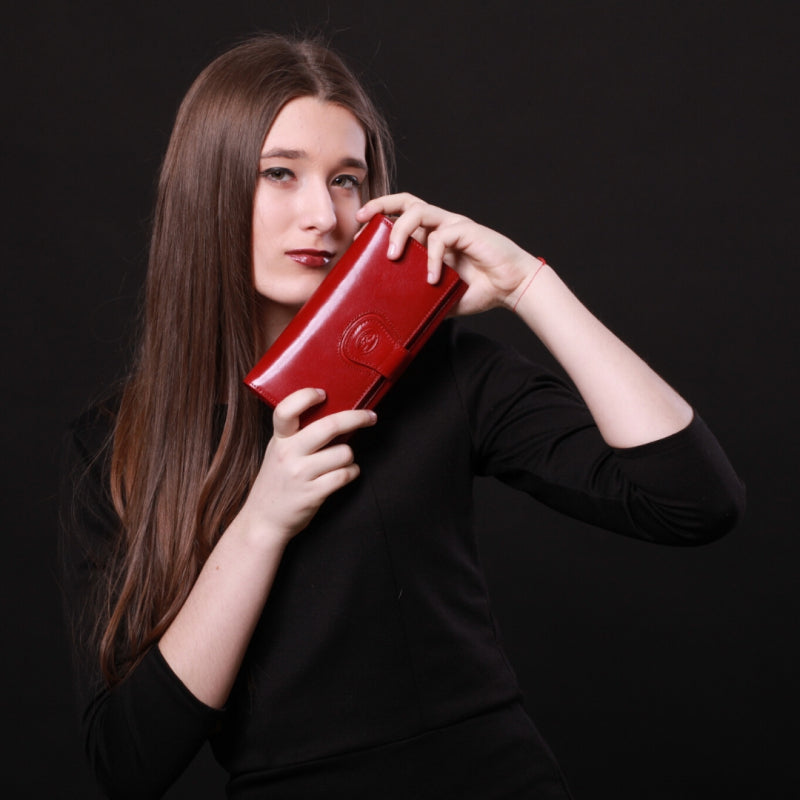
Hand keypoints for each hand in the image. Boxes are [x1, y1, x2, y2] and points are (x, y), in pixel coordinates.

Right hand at [238, 388, 376, 546]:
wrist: (264, 520)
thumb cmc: (277, 482)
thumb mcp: (278, 452)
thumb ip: (296, 434)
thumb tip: (332, 413)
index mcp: (279, 439)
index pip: (287, 409)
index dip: (306, 396)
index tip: (323, 393)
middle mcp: (288, 453)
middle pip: (330, 426)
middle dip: (357, 418)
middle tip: (370, 416)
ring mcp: (301, 474)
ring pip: (344, 452)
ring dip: (350, 456)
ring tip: (343, 461)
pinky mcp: (313, 493)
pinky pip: (346, 475)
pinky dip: (352, 472)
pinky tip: (346, 473)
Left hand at [356, 193, 541, 314]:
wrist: (511, 287)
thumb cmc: (480, 289)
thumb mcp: (440, 297)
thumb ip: (421, 298)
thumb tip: (396, 318)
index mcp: (432, 237)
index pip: (401, 216)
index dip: (379, 218)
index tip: (358, 233)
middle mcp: (440, 226)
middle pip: (407, 201)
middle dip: (381, 204)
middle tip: (361, 219)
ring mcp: (453, 226)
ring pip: (419, 211)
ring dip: (400, 230)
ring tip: (392, 255)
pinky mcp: (467, 230)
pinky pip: (441, 237)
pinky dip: (432, 257)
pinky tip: (433, 278)